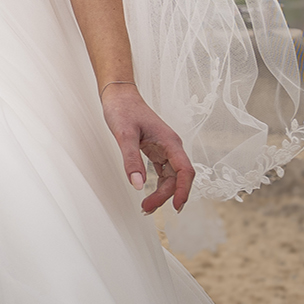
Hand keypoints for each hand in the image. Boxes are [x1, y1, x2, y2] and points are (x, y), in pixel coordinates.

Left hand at [100, 84, 194, 214]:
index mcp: (170, 141)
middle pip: (177, 178)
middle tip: (146, 208)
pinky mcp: (156, 150)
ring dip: (162, 193)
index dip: (184, 191)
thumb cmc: (123, 109)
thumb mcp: (124, 134)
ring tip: (146, 206)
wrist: (118, 94)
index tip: (176, 207)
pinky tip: (149, 193)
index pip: (185, 171)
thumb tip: (138, 185)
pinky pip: (163, 172)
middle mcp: (171, 146)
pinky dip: (158, 185)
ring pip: (171, 177)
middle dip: (166, 196)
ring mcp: (165, 149)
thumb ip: (131, 159)